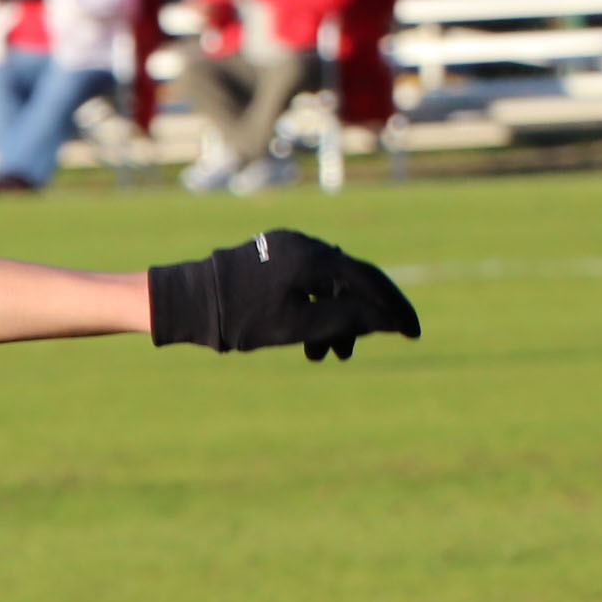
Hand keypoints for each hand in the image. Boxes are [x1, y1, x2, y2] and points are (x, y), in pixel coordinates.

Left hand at [149, 228, 421, 360]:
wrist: (188, 302)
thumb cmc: (240, 318)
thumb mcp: (299, 326)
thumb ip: (346, 319)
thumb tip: (387, 319)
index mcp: (314, 255)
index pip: (370, 279)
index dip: (394, 308)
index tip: (413, 333)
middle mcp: (304, 244)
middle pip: (349, 282)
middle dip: (356, 321)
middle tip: (350, 354)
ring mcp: (286, 248)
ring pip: (326, 286)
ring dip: (331, 321)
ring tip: (322, 357)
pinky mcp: (271, 257)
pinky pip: (305, 283)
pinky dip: (312, 310)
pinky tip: (306, 340)